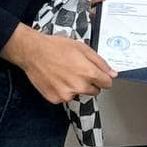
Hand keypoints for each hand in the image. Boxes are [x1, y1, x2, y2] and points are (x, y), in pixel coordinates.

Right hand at [0, 24, 116, 103]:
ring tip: (64, 73)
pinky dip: (63, 90)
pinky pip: (65, 97)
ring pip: (79, 94)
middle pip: (94, 91)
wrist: (33, 52)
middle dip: (90, 82)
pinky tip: (56, 79)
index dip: (103, 78)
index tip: (99, 75)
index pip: (107, 84)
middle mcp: (79, 86)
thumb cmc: (56, 47)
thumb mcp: (82, 48)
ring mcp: (67, 94)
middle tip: (77, 70)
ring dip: (76, 87)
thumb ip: (100, 62)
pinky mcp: (55, 99)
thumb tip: (112, 73)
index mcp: (89, 72)